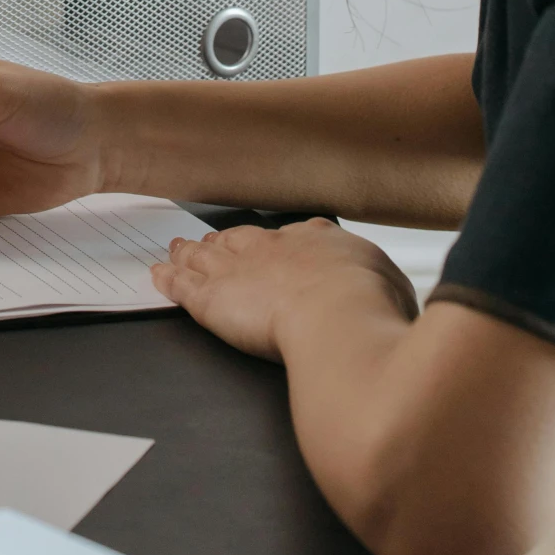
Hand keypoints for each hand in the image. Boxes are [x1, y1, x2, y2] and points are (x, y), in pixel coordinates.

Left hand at [152, 217, 418, 361]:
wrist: (336, 316)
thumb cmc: (371, 306)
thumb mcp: (394, 290)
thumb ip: (387, 291)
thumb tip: (394, 299)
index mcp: (318, 243)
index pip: (290, 237)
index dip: (275, 243)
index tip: (269, 244)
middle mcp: (272, 249)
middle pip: (240, 240)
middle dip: (224, 242)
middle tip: (209, 242)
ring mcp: (239, 270)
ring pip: (206, 258)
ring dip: (190, 254)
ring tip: (176, 251)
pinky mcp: (211, 298)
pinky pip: (183, 285)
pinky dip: (169, 279)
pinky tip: (159, 275)